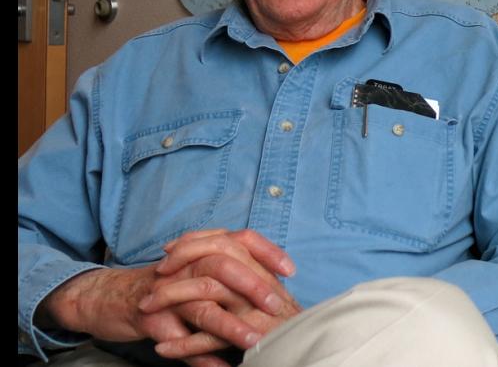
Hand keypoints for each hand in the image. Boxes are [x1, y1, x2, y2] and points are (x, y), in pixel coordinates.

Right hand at [38, 229, 298, 366]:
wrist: (111, 297)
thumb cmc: (167, 287)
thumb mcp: (201, 274)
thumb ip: (233, 278)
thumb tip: (276, 292)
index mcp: (204, 251)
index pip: (241, 239)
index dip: (267, 251)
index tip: (290, 270)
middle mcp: (187, 265)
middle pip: (224, 265)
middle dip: (253, 285)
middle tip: (276, 305)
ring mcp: (168, 291)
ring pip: (202, 305)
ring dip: (230, 326)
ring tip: (253, 341)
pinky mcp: (151, 317)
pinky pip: (178, 337)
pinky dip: (199, 355)